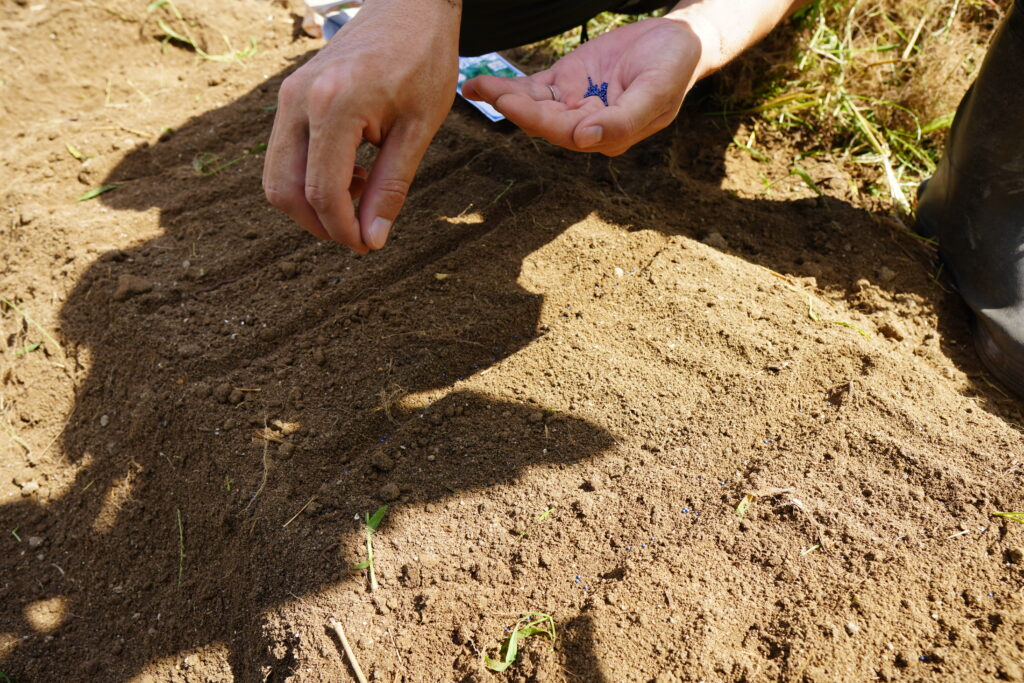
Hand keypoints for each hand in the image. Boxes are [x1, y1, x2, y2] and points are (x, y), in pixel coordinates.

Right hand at [263, 0, 460, 252]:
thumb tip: (372, 238)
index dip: (343, 230)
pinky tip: (352, 176)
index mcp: (334, 106)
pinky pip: (285, 153)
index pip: (322, 192)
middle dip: (319, 224)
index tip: (368, 246)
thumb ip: (391, 186)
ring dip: (312, 204)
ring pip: (277, 175)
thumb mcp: (418, 130)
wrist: (409, 6)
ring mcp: (288, 96)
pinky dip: (309, 178)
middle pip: (284, 190)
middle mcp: (299, 100)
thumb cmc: (422, 60)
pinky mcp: (290, 96)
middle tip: (360, 234)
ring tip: (361, 199)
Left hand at [462, 18, 705, 156]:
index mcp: (610, 135)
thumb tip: (587, 139)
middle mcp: (587, 125)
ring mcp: (574, 103)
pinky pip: (532, 88)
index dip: (537, 119)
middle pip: (543, 121)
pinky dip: (508, 86)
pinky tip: (481, 84)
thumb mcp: (656, 91)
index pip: (567, 133)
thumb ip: (624, 120)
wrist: (679, 40)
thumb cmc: (674, 67)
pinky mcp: (565, 82)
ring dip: (503, 97)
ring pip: (533, 105)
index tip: (511, 104)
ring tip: (476, 85)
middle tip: (485, 90)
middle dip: (513, 107)